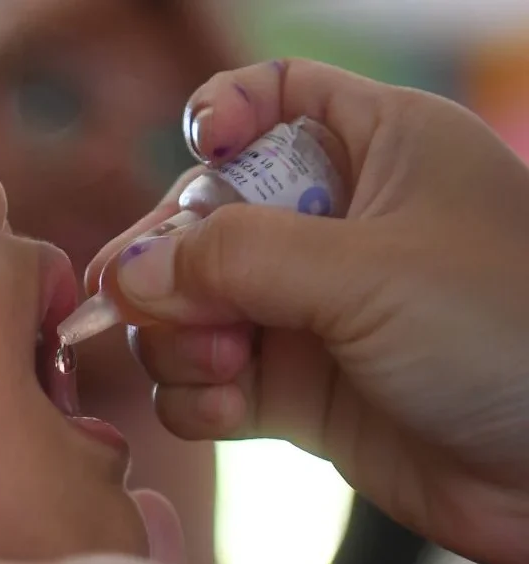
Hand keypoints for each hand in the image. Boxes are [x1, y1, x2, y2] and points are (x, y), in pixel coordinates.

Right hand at [87, 59, 528, 563]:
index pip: (275, 96)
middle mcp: (333, 225)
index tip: (196, 153)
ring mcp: (307, 313)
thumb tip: (128, 272)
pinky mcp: (295, 392)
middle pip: (202, 214)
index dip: (223, 113)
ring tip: (222, 366)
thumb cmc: (508, 336)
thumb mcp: (370, 271)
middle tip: (146, 303)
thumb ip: (236, 258)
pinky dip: (197, 397)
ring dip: (178, 338)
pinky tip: (227, 412)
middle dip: (169, 259)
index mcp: (376, 149)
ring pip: (188, 304)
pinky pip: (205, 381)